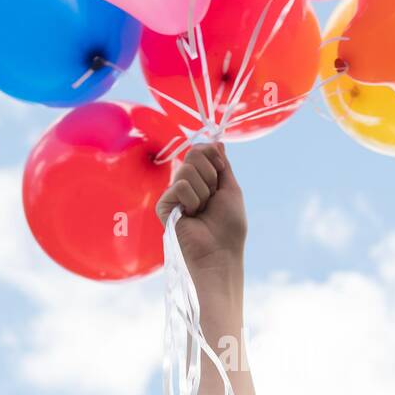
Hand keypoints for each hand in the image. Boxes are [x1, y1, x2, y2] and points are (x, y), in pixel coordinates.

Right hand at [155, 142, 245, 276]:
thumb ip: (222, 165)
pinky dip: (193, 201)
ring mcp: (173, 194)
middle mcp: (186, 184)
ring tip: (201, 211)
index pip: (201, 148)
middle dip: (210, 175)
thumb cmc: (229, 226)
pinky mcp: (164, 205)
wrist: (219, 252)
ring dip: (204, 192)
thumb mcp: (231, 189)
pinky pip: (180, 186)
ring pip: (188, 169)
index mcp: (202, 179)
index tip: (221, 173)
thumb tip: (218, 142)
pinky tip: (191, 216)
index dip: (213, 156)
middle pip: (193, 153)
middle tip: (211, 198)